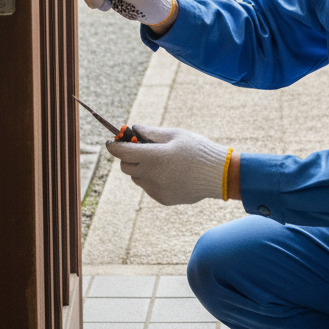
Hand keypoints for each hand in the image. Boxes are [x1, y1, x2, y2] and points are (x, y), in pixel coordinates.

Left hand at [105, 126, 231, 205]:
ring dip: (141, 168)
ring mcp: (156, 190)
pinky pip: (149, 187)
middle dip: (128, 156)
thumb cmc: (197, 150)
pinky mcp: (162, 199)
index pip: (122, 152)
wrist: (218, 175)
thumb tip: (133, 129)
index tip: (111, 141)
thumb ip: (150, 132)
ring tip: (161, 161)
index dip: (114, 145)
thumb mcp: (175, 134)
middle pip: (125, 166)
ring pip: (137, 177)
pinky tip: (170, 173)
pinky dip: (152, 179)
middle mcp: (152, 176)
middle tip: (139, 148)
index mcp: (154, 157)